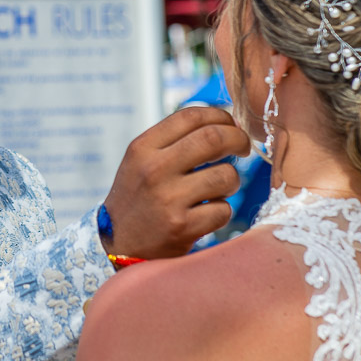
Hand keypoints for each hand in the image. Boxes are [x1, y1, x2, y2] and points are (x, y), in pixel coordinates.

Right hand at [102, 106, 248, 258]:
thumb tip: (225, 125)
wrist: (117, 244)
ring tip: (219, 189)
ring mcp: (168, 199)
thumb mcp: (141, 161)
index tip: (230, 126)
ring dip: (231, 181)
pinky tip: (205, 214)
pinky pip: (223, 210)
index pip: (191, 116)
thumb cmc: (138, 198)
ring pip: (226, 175)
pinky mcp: (182, 227)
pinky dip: (221, 212)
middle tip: (243, 148)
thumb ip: (174, 141)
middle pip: (213, 138)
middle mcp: (154, 170)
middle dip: (238, 140)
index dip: (220, 116)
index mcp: (143, 148)